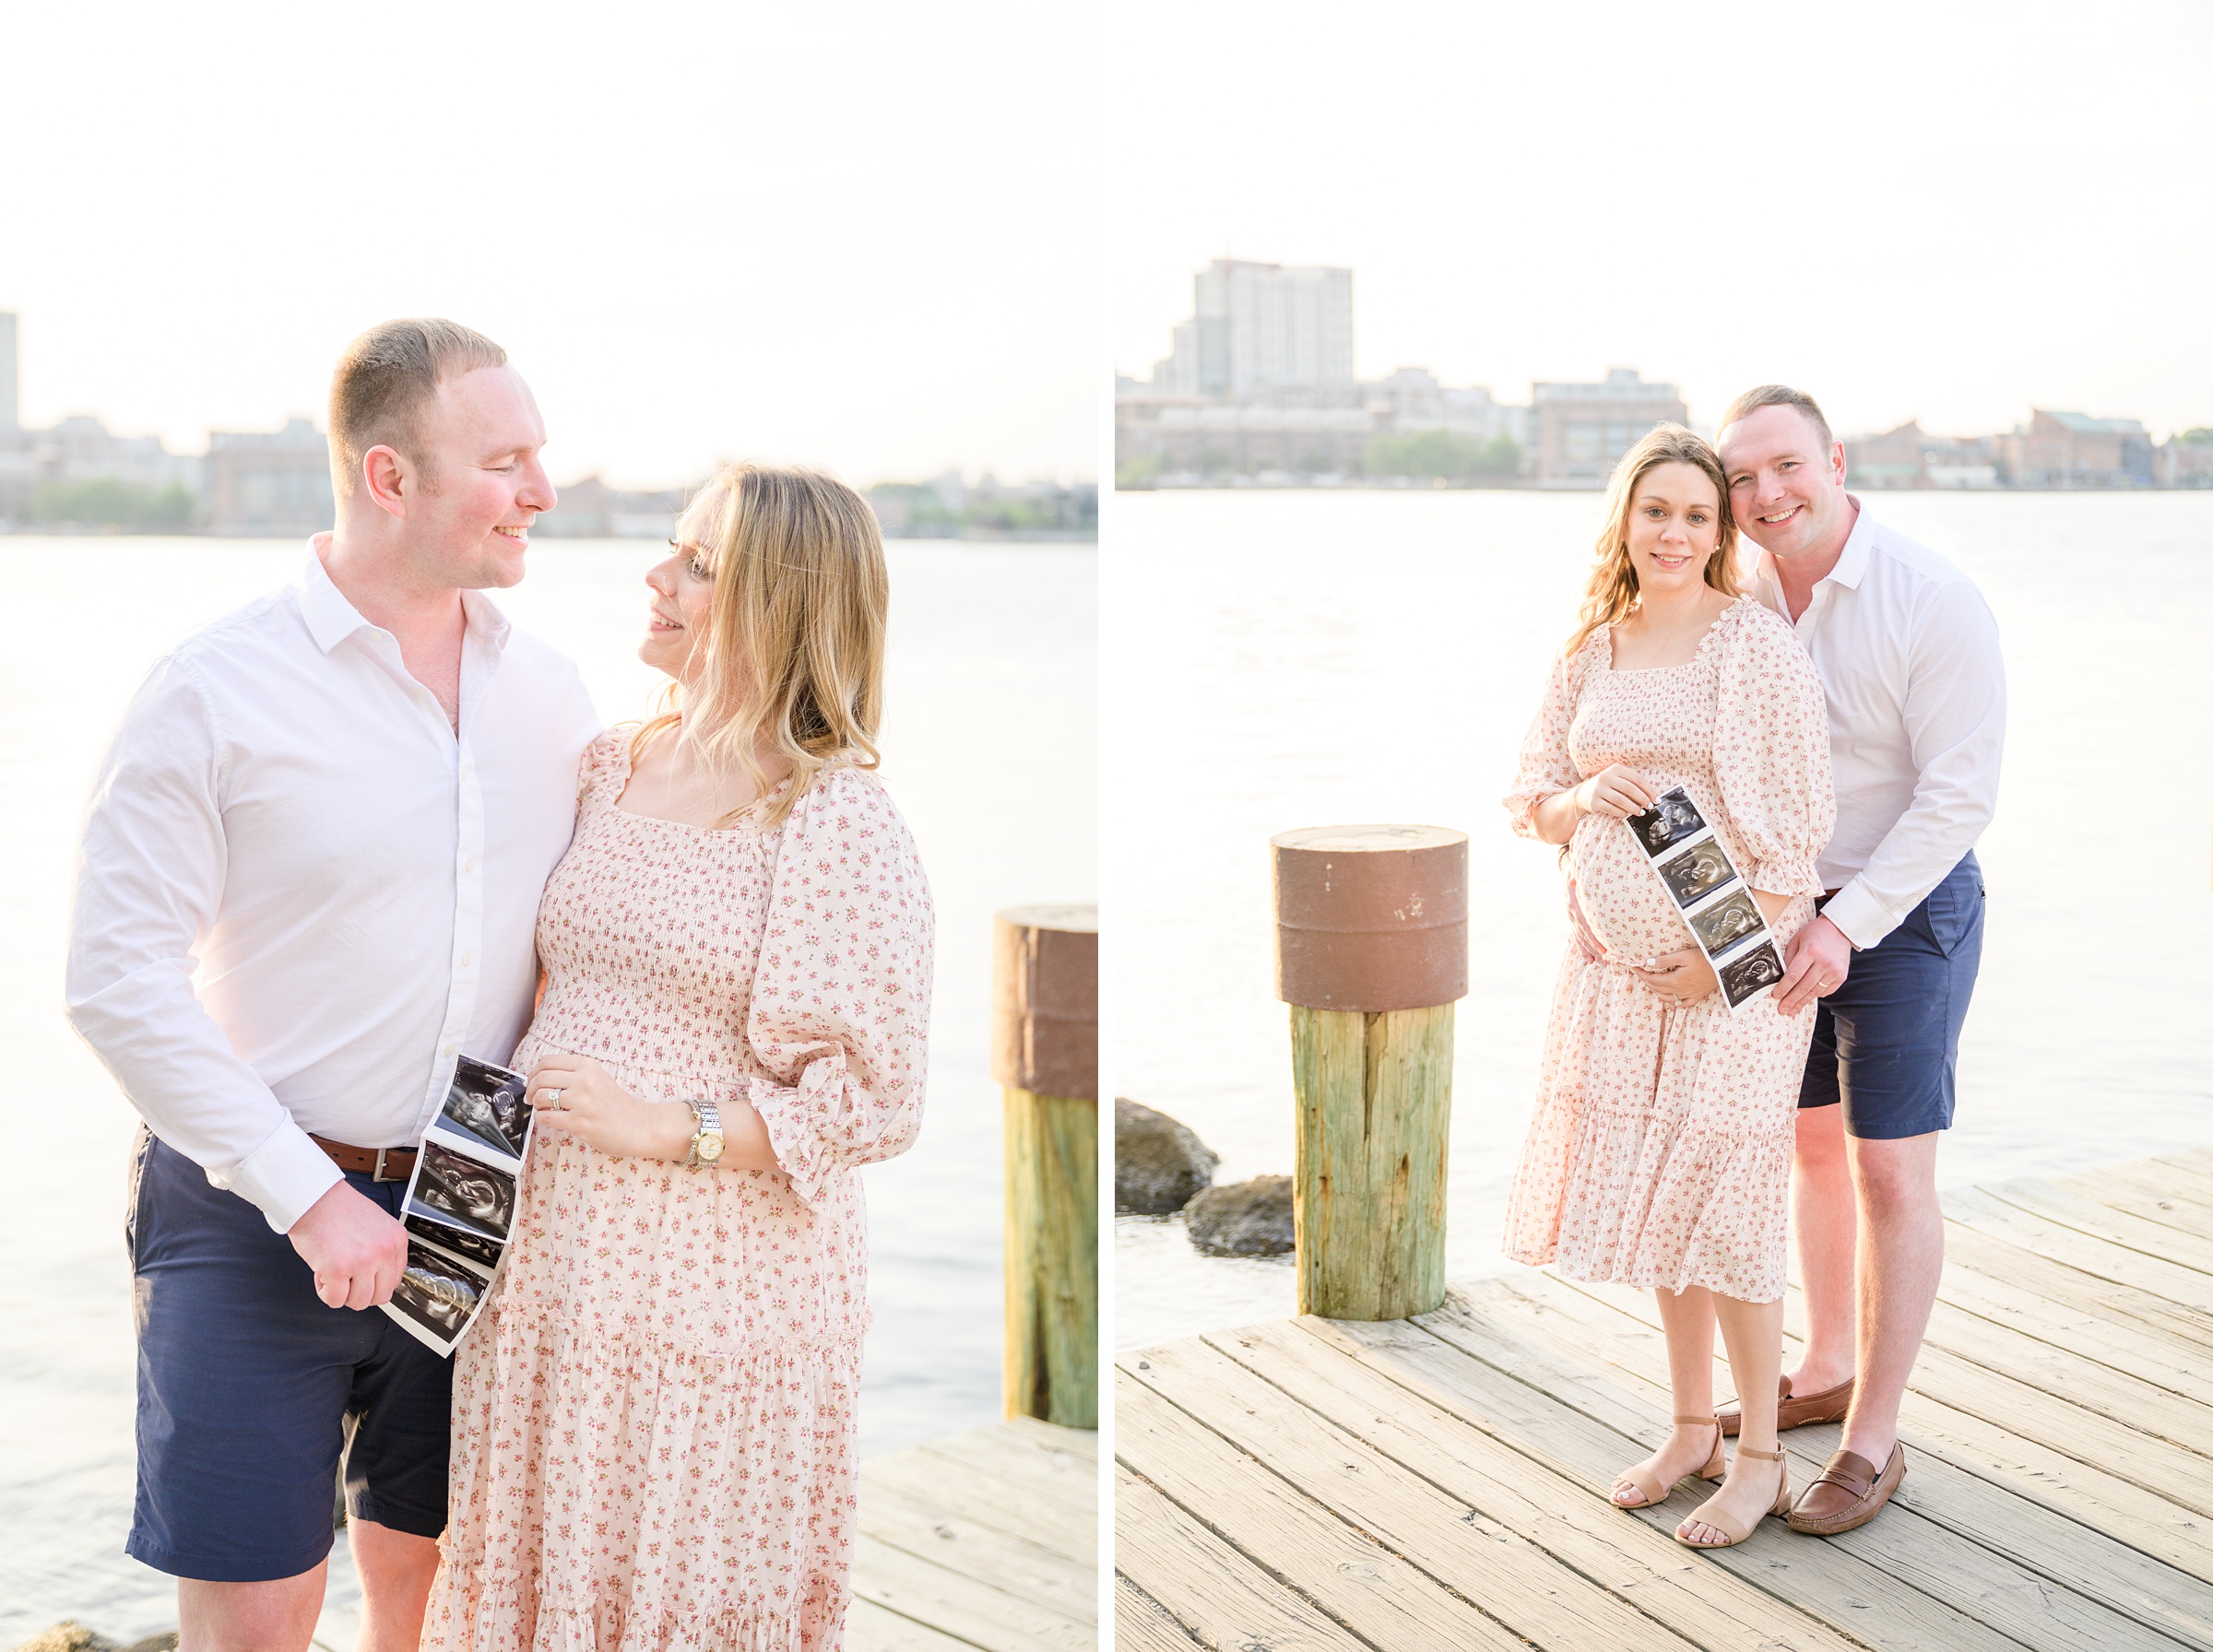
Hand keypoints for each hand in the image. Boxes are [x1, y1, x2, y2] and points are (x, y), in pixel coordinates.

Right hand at [288, 1181, 408, 1309]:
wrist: (314, 1198)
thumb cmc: (338, 1209)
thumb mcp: (377, 1225)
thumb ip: (382, 1249)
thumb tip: (381, 1277)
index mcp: (396, 1239)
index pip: (395, 1279)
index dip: (375, 1282)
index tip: (363, 1278)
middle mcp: (383, 1251)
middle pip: (381, 1295)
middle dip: (361, 1293)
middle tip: (347, 1282)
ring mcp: (362, 1261)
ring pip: (359, 1302)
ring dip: (342, 1293)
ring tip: (333, 1273)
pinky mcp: (337, 1269)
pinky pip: (335, 1300)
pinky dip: (325, 1293)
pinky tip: (322, 1274)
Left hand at [529, 1052, 694, 1161]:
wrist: (638, 1126)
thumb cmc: (617, 1105)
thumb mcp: (598, 1078)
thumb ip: (574, 1075)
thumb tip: (541, 1078)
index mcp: (588, 1066)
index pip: (548, 1061)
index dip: (534, 1072)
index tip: (532, 1082)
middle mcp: (584, 1080)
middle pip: (541, 1078)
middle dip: (530, 1089)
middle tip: (532, 1098)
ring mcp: (581, 1101)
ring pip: (540, 1096)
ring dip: (536, 1105)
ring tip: (542, 1110)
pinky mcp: (579, 1122)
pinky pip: (545, 1117)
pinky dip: (541, 1119)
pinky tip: (548, 1120)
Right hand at [1565, 876, 1603, 962]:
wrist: (1570, 871)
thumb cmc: (1578, 871)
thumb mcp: (1576, 871)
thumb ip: (1576, 877)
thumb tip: (1574, 881)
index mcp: (1573, 905)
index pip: (1584, 926)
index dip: (1593, 938)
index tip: (1603, 949)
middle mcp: (1571, 913)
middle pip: (1582, 935)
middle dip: (1593, 949)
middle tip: (1604, 960)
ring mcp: (1572, 918)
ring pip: (1579, 938)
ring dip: (1588, 951)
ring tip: (1598, 962)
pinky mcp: (1574, 920)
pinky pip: (1576, 936)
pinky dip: (1582, 948)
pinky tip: (1589, 958)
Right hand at [1575, 764, 1656, 819]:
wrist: (1583, 793)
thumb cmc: (1607, 786)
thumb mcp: (1617, 779)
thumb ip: (1632, 784)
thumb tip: (1649, 797)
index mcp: (1615, 769)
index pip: (1637, 779)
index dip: (1649, 790)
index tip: (1656, 799)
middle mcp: (1606, 777)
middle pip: (1630, 789)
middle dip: (1642, 799)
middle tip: (1649, 807)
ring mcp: (1598, 789)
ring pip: (1621, 800)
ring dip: (1633, 808)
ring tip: (1640, 812)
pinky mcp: (1593, 801)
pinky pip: (1611, 809)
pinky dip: (1621, 812)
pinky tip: (1626, 814)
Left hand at [1629, 946, 1716, 1007]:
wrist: (1724, 966)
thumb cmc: (1705, 958)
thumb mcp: (1684, 955)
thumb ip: (1665, 960)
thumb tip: (1648, 962)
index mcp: (1675, 981)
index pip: (1652, 979)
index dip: (1641, 974)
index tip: (1634, 967)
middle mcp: (1680, 991)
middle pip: (1657, 988)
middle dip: (1646, 981)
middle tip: (1640, 973)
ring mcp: (1689, 996)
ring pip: (1667, 998)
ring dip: (1656, 991)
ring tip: (1651, 984)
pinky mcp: (1698, 997)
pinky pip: (1682, 1005)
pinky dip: (1673, 1003)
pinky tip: (1669, 999)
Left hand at [1777, 915, 1850, 1014]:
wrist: (1841, 929)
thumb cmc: (1815, 933)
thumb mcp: (1797, 940)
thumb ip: (1789, 958)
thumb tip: (1780, 977)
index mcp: (1811, 951)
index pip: (1794, 975)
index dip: (1784, 988)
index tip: (1776, 996)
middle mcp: (1824, 962)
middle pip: (1804, 987)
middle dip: (1791, 1000)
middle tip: (1782, 1010)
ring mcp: (1834, 971)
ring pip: (1815, 991)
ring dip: (1802, 1002)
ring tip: (1792, 1010)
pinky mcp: (1841, 976)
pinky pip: (1826, 991)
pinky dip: (1815, 995)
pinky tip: (1807, 999)